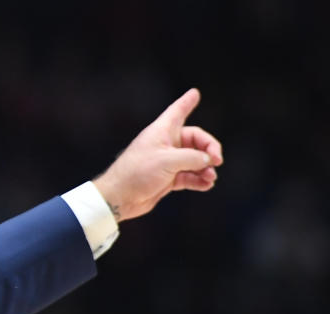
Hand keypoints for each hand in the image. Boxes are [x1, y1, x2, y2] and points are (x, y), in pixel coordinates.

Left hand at [93, 88, 223, 221]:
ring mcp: (167, 162)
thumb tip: (209, 161)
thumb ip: (193, 158)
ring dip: (205, 168)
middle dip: (209, 150)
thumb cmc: (137, 173)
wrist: (119, 197)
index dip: (187, 102)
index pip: (177, 111)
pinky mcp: (167, 178)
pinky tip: (206, 185)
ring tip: (210, 178)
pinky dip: (198, 180)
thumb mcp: (168, 161)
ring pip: (194, 160)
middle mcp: (166, 144)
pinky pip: (189, 176)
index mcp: (162, 131)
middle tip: (216, 161)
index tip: (195, 93)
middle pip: (195, 140)